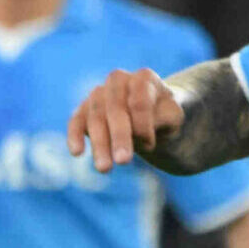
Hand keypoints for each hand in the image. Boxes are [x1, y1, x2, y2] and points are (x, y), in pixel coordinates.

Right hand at [67, 68, 184, 171]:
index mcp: (144, 78)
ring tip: (105, 169)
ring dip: (99, 144)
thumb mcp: (174, 117)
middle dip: (119, 137)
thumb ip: (162, 118)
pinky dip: (74, 135)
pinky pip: (76, 120)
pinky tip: (77, 152)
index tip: (150, 146)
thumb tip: (137, 129)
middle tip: (123, 161)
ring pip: (95, 117)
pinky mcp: (84, 109)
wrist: (154, 116)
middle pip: (115, 109)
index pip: (139, 101)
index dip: (143, 126)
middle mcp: (118, 80)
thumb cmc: (165, 116)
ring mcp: (99, 93)